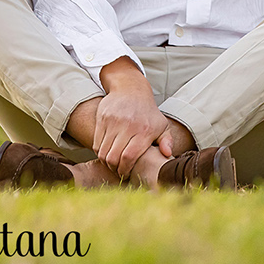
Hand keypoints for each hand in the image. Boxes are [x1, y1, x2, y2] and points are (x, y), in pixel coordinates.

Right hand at [94, 58, 168, 177]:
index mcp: (144, 130)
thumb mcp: (162, 125)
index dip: (125, 170)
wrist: (131, 89)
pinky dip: (100, 152)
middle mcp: (128, 125)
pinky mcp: (102, 119)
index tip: (126, 174)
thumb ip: (167, 141)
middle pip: (113, 157)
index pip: (129, 157)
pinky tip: (107, 152)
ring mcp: (113, 121)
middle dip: (115, 169)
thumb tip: (167, 154)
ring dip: (106, 162)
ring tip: (112, 163)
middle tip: (118, 171)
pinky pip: (96, 144)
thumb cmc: (148, 112)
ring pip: (103, 152)